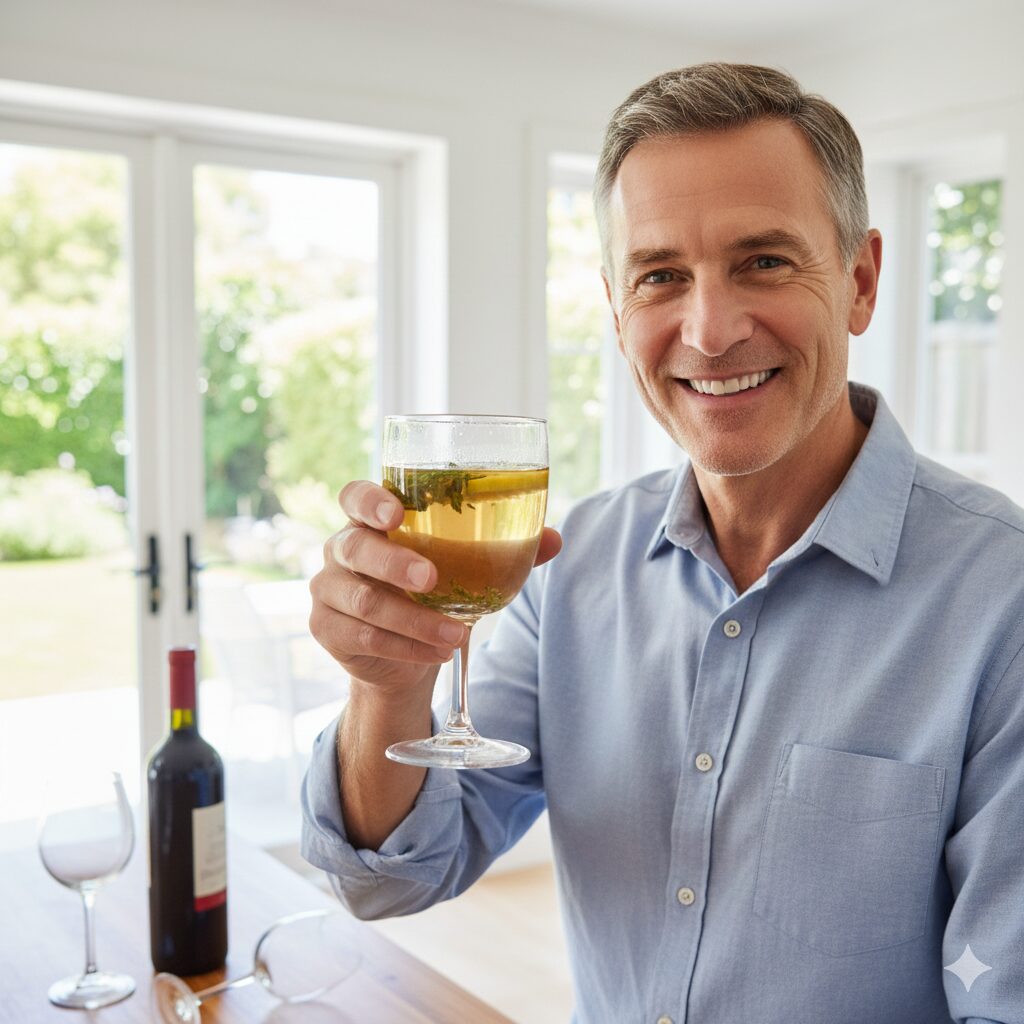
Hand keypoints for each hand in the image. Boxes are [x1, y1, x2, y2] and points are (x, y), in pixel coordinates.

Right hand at [309, 481, 561, 692]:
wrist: (402, 652)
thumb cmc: (433, 592)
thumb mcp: (464, 567)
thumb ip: (505, 548)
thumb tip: (554, 538)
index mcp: (371, 520)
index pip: (355, 496)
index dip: (369, 501)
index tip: (396, 514)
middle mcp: (342, 548)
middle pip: (355, 548)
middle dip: (394, 564)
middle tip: (431, 579)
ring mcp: (328, 589)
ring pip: (366, 602)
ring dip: (414, 620)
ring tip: (456, 634)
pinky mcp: (326, 629)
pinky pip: (365, 637)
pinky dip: (407, 646)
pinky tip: (438, 651)